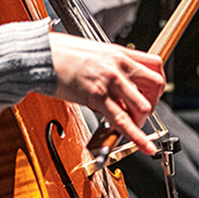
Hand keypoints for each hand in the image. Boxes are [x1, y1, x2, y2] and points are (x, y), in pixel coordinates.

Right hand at [48, 33, 164, 154]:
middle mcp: (119, 65)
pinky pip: (122, 121)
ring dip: (141, 120)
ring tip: (131, 125)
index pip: (155, 65)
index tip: (151, 93)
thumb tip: (120, 81)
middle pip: (155, 85)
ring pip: (143, 106)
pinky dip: (137, 137)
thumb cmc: (61, 52)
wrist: (42, 55)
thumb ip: (111, 65)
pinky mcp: (97, 96)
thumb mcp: (95, 52)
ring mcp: (110, 81)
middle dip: (153, 103)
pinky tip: (144, 146)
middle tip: (141, 112)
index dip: (157, 83)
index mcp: (120, 52)